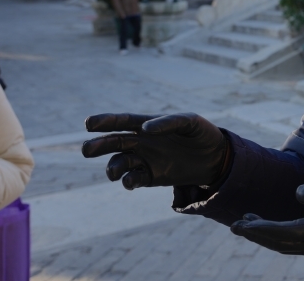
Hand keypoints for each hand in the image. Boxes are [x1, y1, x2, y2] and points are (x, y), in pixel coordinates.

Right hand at [81, 113, 228, 188]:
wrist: (216, 157)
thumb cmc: (202, 133)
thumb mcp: (190, 122)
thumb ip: (169, 122)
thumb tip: (145, 128)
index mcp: (148, 124)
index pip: (123, 121)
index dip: (105, 121)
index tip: (88, 124)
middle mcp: (142, 141)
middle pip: (114, 142)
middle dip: (99, 146)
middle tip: (87, 150)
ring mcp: (145, 159)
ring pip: (120, 162)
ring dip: (112, 167)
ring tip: (113, 172)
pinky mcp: (152, 176)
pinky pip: (133, 179)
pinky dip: (128, 181)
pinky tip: (129, 182)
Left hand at [230, 183, 303, 258]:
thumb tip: (298, 193)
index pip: (283, 232)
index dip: (260, 229)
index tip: (242, 224)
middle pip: (280, 242)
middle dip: (256, 235)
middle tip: (235, 226)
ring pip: (285, 245)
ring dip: (264, 237)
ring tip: (246, 224)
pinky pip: (294, 244)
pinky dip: (277, 237)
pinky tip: (270, 228)